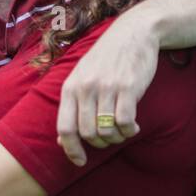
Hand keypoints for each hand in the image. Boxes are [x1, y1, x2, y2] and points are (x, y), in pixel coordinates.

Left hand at [55, 13, 156, 165]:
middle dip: (100, 143)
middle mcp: (85, 88)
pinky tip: (134, 126)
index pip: (64, 128)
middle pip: (87, 133)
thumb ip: (72, 108)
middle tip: (110, 138)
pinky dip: (130, 130)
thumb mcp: (82, 79)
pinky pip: (125, 122)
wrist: (133, 33)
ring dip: (116, 138)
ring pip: (106, 130)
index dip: (71, 149)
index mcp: (70, 87)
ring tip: (122, 131)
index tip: (80, 162)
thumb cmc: (106, 60)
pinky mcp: (128, 87)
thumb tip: (61, 141)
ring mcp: (106, 87)